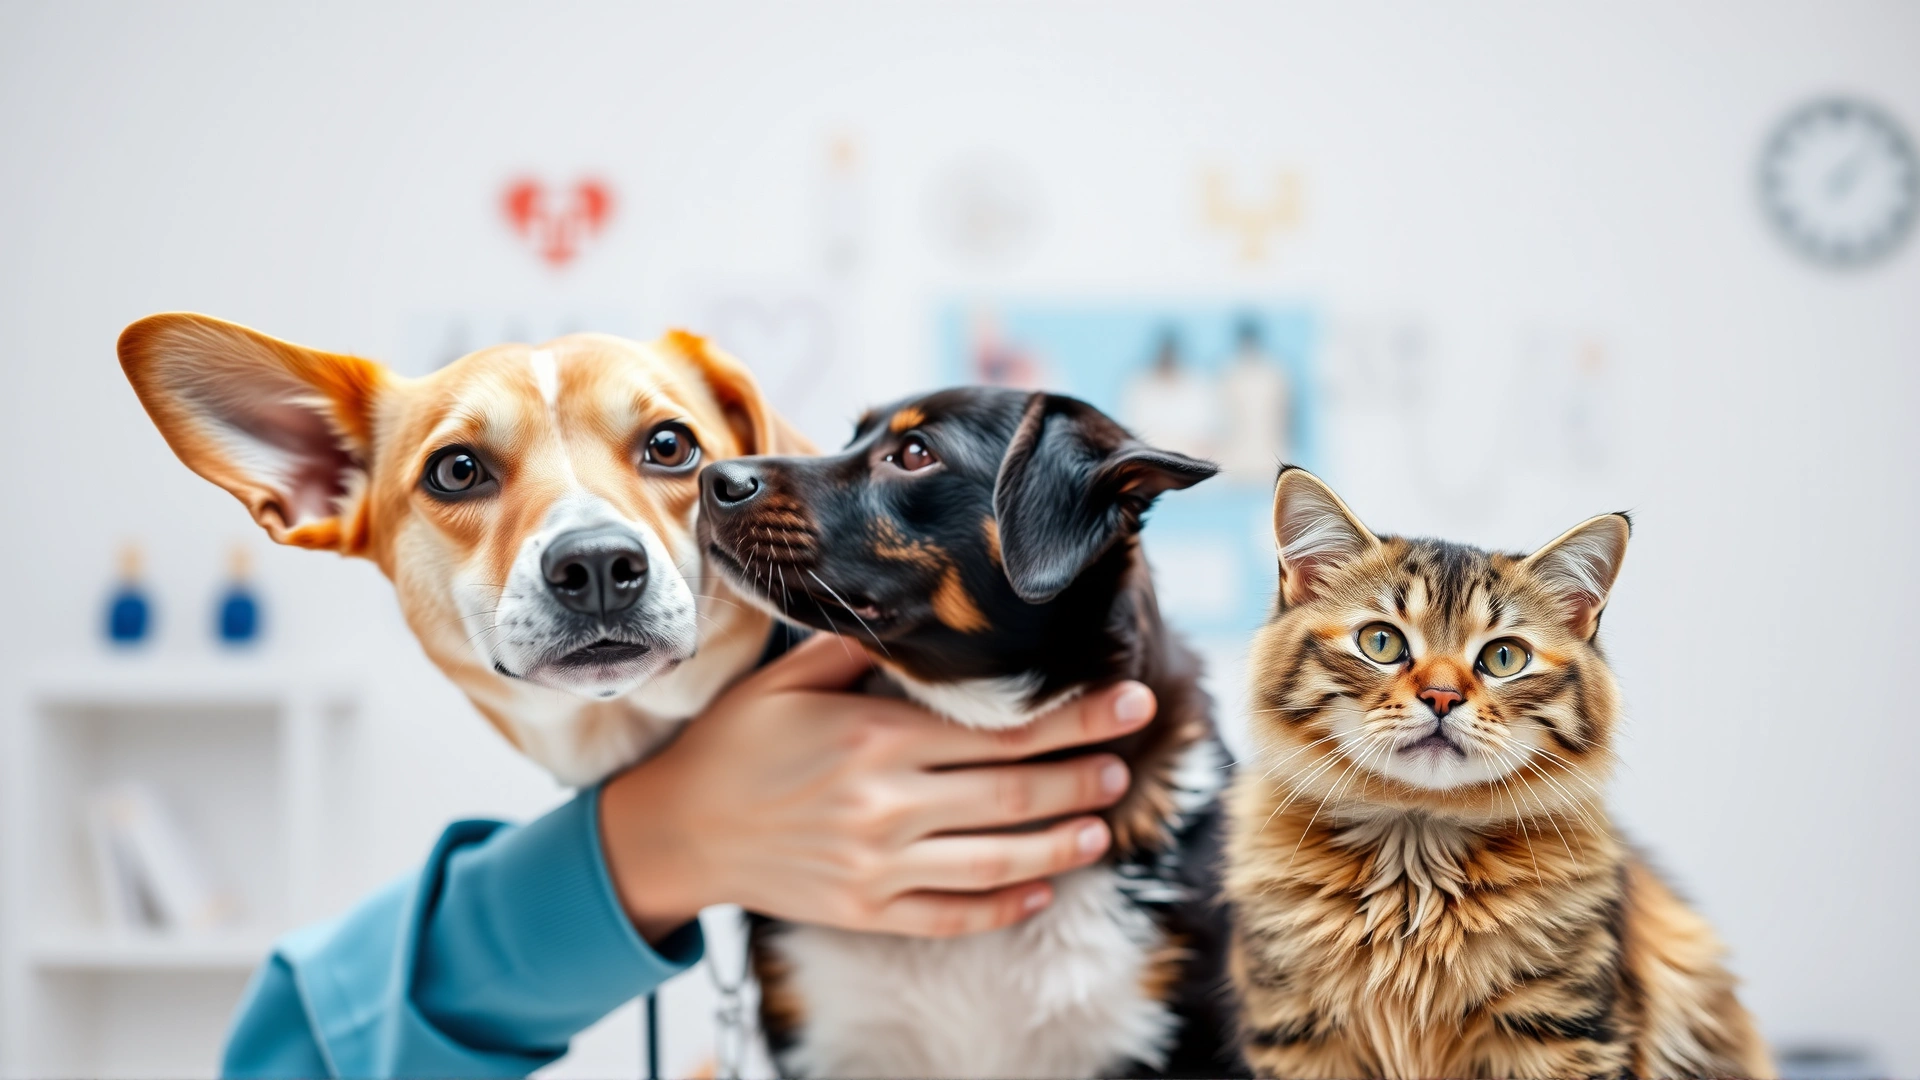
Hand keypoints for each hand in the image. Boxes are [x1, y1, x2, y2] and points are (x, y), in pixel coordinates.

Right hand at [599, 633, 1155, 939]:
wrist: (677, 831)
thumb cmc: (734, 744)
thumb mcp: (787, 679)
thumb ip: (857, 648)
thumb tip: (918, 607)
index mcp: (874, 740)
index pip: (999, 730)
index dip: (1074, 718)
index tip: (1128, 700)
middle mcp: (884, 807)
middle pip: (1011, 792)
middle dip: (1083, 776)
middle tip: (1130, 759)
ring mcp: (876, 868)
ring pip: (995, 861)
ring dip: (1059, 844)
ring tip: (1104, 828)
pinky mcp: (864, 911)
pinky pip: (949, 916)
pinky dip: (1001, 907)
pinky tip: (1040, 890)